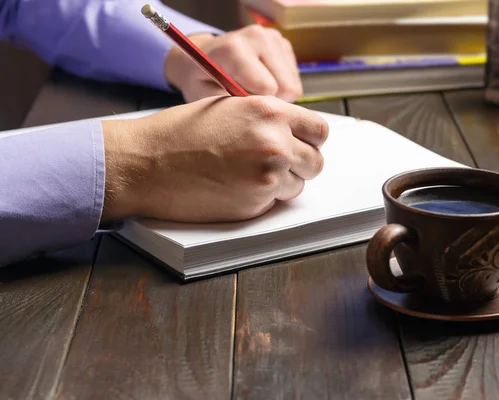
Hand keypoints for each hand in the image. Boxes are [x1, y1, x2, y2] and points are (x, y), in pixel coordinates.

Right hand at [100, 96, 326, 222]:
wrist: (146, 163)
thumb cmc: (180, 133)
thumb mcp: (230, 107)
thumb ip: (266, 118)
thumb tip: (292, 132)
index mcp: (270, 112)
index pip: (320, 130)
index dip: (311, 140)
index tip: (301, 145)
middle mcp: (275, 142)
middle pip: (315, 162)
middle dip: (300, 165)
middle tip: (275, 166)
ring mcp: (268, 175)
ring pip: (297, 186)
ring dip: (280, 184)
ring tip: (246, 176)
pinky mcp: (255, 202)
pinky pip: (274, 203)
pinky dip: (261, 199)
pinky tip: (234, 188)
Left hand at [164, 25, 302, 102]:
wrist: (202, 55)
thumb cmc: (201, 81)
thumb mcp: (206, 99)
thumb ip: (233, 108)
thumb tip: (259, 118)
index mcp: (234, 49)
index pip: (268, 88)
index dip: (258, 105)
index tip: (243, 105)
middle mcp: (257, 36)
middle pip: (287, 87)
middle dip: (272, 101)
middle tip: (250, 102)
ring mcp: (272, 37)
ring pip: (294, 84)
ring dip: (278, 94)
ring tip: (254, 91)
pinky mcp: (283, 42)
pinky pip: (295, 77)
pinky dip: (281, 85)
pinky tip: (262, 81)